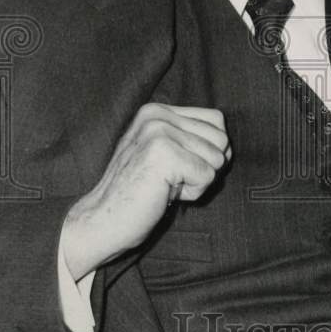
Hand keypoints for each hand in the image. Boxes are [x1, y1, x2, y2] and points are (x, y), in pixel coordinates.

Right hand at [61, 104, 230, 279]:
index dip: (210, 150)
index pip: (216, 120)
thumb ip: (190, 139)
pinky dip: (192, 193)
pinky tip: (164, 194)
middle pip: (221, 139)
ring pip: (217, 159)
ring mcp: (158, 132)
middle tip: (170, 179)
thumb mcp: (163, 153)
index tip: (179, 166)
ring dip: (197, 182)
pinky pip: (207, 176)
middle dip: (205, 167)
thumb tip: (228, 145)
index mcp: (157, 111)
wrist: (102, 220)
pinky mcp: (164, 154)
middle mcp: (157, 115)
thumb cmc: (138, 192)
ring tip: (165, 186)